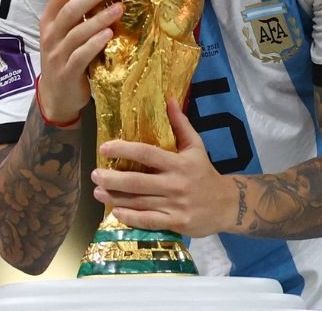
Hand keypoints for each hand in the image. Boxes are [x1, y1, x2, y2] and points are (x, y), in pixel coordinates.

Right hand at [37, 0, 122, 122]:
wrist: (56, 95)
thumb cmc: (63, 54)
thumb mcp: (61, 24)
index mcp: (49, 20)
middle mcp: (50, 35)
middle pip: (69, 10)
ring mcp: (57, 54)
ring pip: (77, 32)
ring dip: (98, 19)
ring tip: (119, 8)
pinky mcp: (68, 72)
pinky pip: (81, 56)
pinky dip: (94, 44)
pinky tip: (109, 35)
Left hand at [90, 99, 233, 236]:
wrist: (227, 204)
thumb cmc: (205, 172)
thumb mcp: (196, 146)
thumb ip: (181, 124)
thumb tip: (169, 99)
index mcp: (180, 163)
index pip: (147, 154)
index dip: (124, 150)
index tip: (104, 148)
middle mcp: (176, 184)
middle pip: (137, 181)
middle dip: (112, 178)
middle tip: (94, 174)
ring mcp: (176, 205)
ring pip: (139, 202)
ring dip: (115, 197)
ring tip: (97, 191)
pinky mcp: (176, 223)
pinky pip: (148, 221)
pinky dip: (130, 217)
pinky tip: (115, 211)